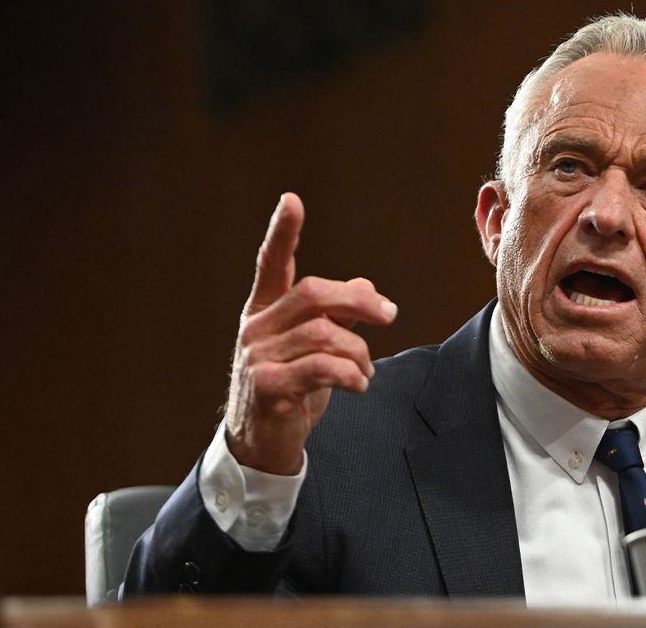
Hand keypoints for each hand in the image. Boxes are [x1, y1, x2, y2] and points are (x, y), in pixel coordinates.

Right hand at [224, 193, 396, 474]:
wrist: (261, 445)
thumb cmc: (291, 389)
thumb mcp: (317, 348)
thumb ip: (338, 315)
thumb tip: (366, 287)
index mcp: (265, 311)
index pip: (271, 263)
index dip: (281, 232)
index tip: (291, 200)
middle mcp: (256, 328)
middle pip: (313, 293)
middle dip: (358, 302)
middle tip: (388, 316)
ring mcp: (257, 357)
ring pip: (324, 333)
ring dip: (358, 352)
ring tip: (365, 371)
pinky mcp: (267, 386)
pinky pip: (320, 367)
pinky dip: (350, 373)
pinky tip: (359, 384)